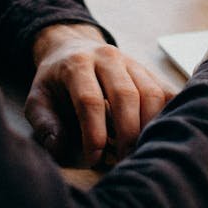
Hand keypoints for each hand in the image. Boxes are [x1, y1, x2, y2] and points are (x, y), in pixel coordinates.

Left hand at [25, 24, 172, 166]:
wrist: (72, 48)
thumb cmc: (55, 82)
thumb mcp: (37, 99)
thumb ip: (44, 123)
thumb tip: (58, 148)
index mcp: (77, 64)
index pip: (89, 100)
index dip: (94, 133)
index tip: (94, 158)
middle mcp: (108, 58)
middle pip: (126, 95)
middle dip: (127, 133)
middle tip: (124, 160)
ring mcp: (132, 62)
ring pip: (151, 92)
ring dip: (150, 126)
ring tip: (142, 151)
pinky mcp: (148, 71)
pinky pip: (166, 91)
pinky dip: (169, 113)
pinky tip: (161, 134)